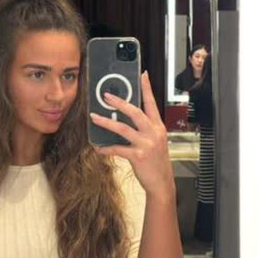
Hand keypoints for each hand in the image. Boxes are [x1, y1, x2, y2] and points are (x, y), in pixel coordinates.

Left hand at [90, 71, 174, 199]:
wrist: (162, 182)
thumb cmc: (157, 161)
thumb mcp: (156, 141)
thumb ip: (145, 129)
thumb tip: (126, 118)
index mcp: (158, 127)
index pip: (152, 103)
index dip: (147, 88)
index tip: (142, 75)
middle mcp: (154, 132)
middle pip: (135, 111)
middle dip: (119, 102)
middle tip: (106, 95)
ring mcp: (146, 144)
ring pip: (123, 128)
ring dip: (106, 122)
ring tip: (94, 117)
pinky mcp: (138, 156)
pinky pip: (118, 149)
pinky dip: (106, 148)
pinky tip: (99, 147)